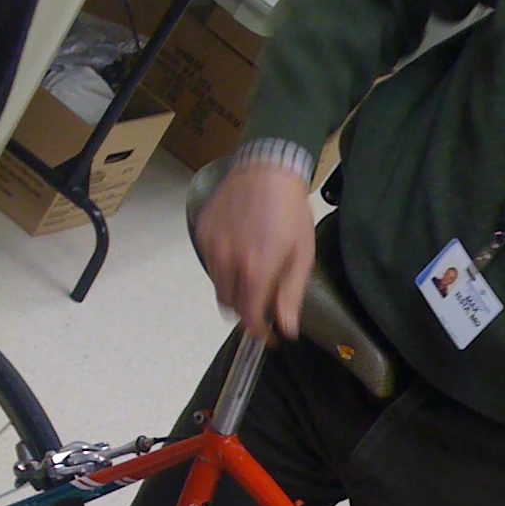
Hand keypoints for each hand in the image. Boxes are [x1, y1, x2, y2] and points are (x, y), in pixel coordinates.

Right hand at [194, 166, 314, 340]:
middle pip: (229, 307)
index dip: (259, 332)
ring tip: (254, 280)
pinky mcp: (202, 233)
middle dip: (246, 314)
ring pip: (218, 287)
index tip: (268, 337)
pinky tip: (240, 257)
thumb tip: (286, 327)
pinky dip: (223, 270)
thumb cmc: (291, 211)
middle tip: (263, 309)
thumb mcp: (301, 254)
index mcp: (256, 269)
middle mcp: (228, 261)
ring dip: (234, 293)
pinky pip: (210, 264)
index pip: (249, 317)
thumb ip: (289, 294)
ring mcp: (211, 247)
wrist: (267, 168)